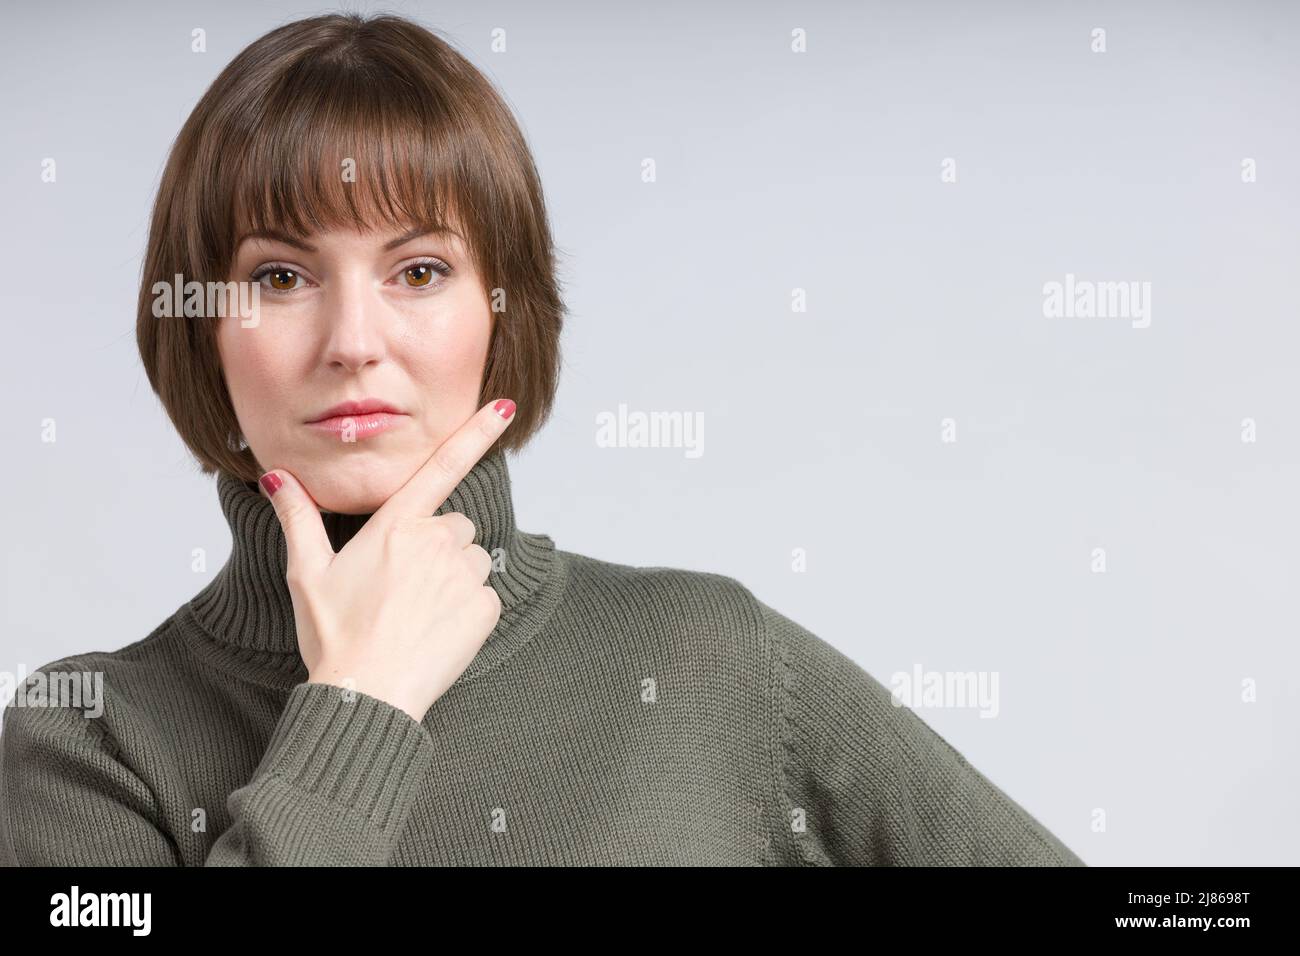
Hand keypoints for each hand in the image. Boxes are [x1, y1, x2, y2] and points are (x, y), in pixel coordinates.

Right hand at [258, 398, 516, 721]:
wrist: (366, 696)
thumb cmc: (335, 636)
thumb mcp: (307, 573)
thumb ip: (298, 518)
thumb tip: (277, 477)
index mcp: (396, 526)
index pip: (442, 466)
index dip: (477, 433)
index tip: (506, 407)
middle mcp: (435, 541)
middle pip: (454, 527)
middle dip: (437, 549)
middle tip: (401, 590)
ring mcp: (463, 574)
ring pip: (472, 561)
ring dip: (453, 579)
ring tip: (416, 614)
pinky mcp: (484, 608)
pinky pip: (484, 597)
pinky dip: (467, 612)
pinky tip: (435, 632)